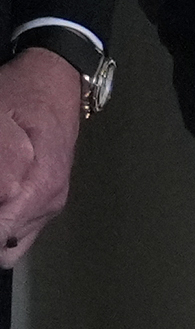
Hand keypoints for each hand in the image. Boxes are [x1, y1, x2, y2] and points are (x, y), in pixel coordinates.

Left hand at [0, 45, 82, 268]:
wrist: (54, 82)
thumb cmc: (21, 95)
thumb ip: (2, 164)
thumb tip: (2, 195)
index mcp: (37, 187)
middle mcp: (47, 204)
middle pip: (3, 246)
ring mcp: (49, 206)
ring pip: (10, 245)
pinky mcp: (46, 202)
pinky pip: (17, 232)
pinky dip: (1, 226)